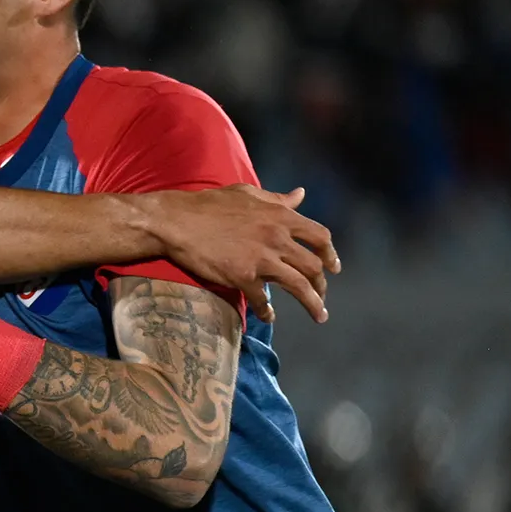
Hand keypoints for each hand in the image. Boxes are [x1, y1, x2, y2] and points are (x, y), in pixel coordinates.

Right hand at [144, 185, 338, 323]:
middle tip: (321, 296)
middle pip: (314, 266)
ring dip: (313, 303)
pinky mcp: (242, 277)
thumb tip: (301, 194)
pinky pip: (262, 299)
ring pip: (299, 286)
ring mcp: (261, 259)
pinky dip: (268, 311)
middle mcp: (277, 238)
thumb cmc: (210, 204)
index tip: (333, 267)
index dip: (330, 254)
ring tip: (319, 315)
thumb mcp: (248, 194)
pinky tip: (269, 316)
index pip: (320, 237)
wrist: (177, 221)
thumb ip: (277, 199)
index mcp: (281, 217)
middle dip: (322, 285)